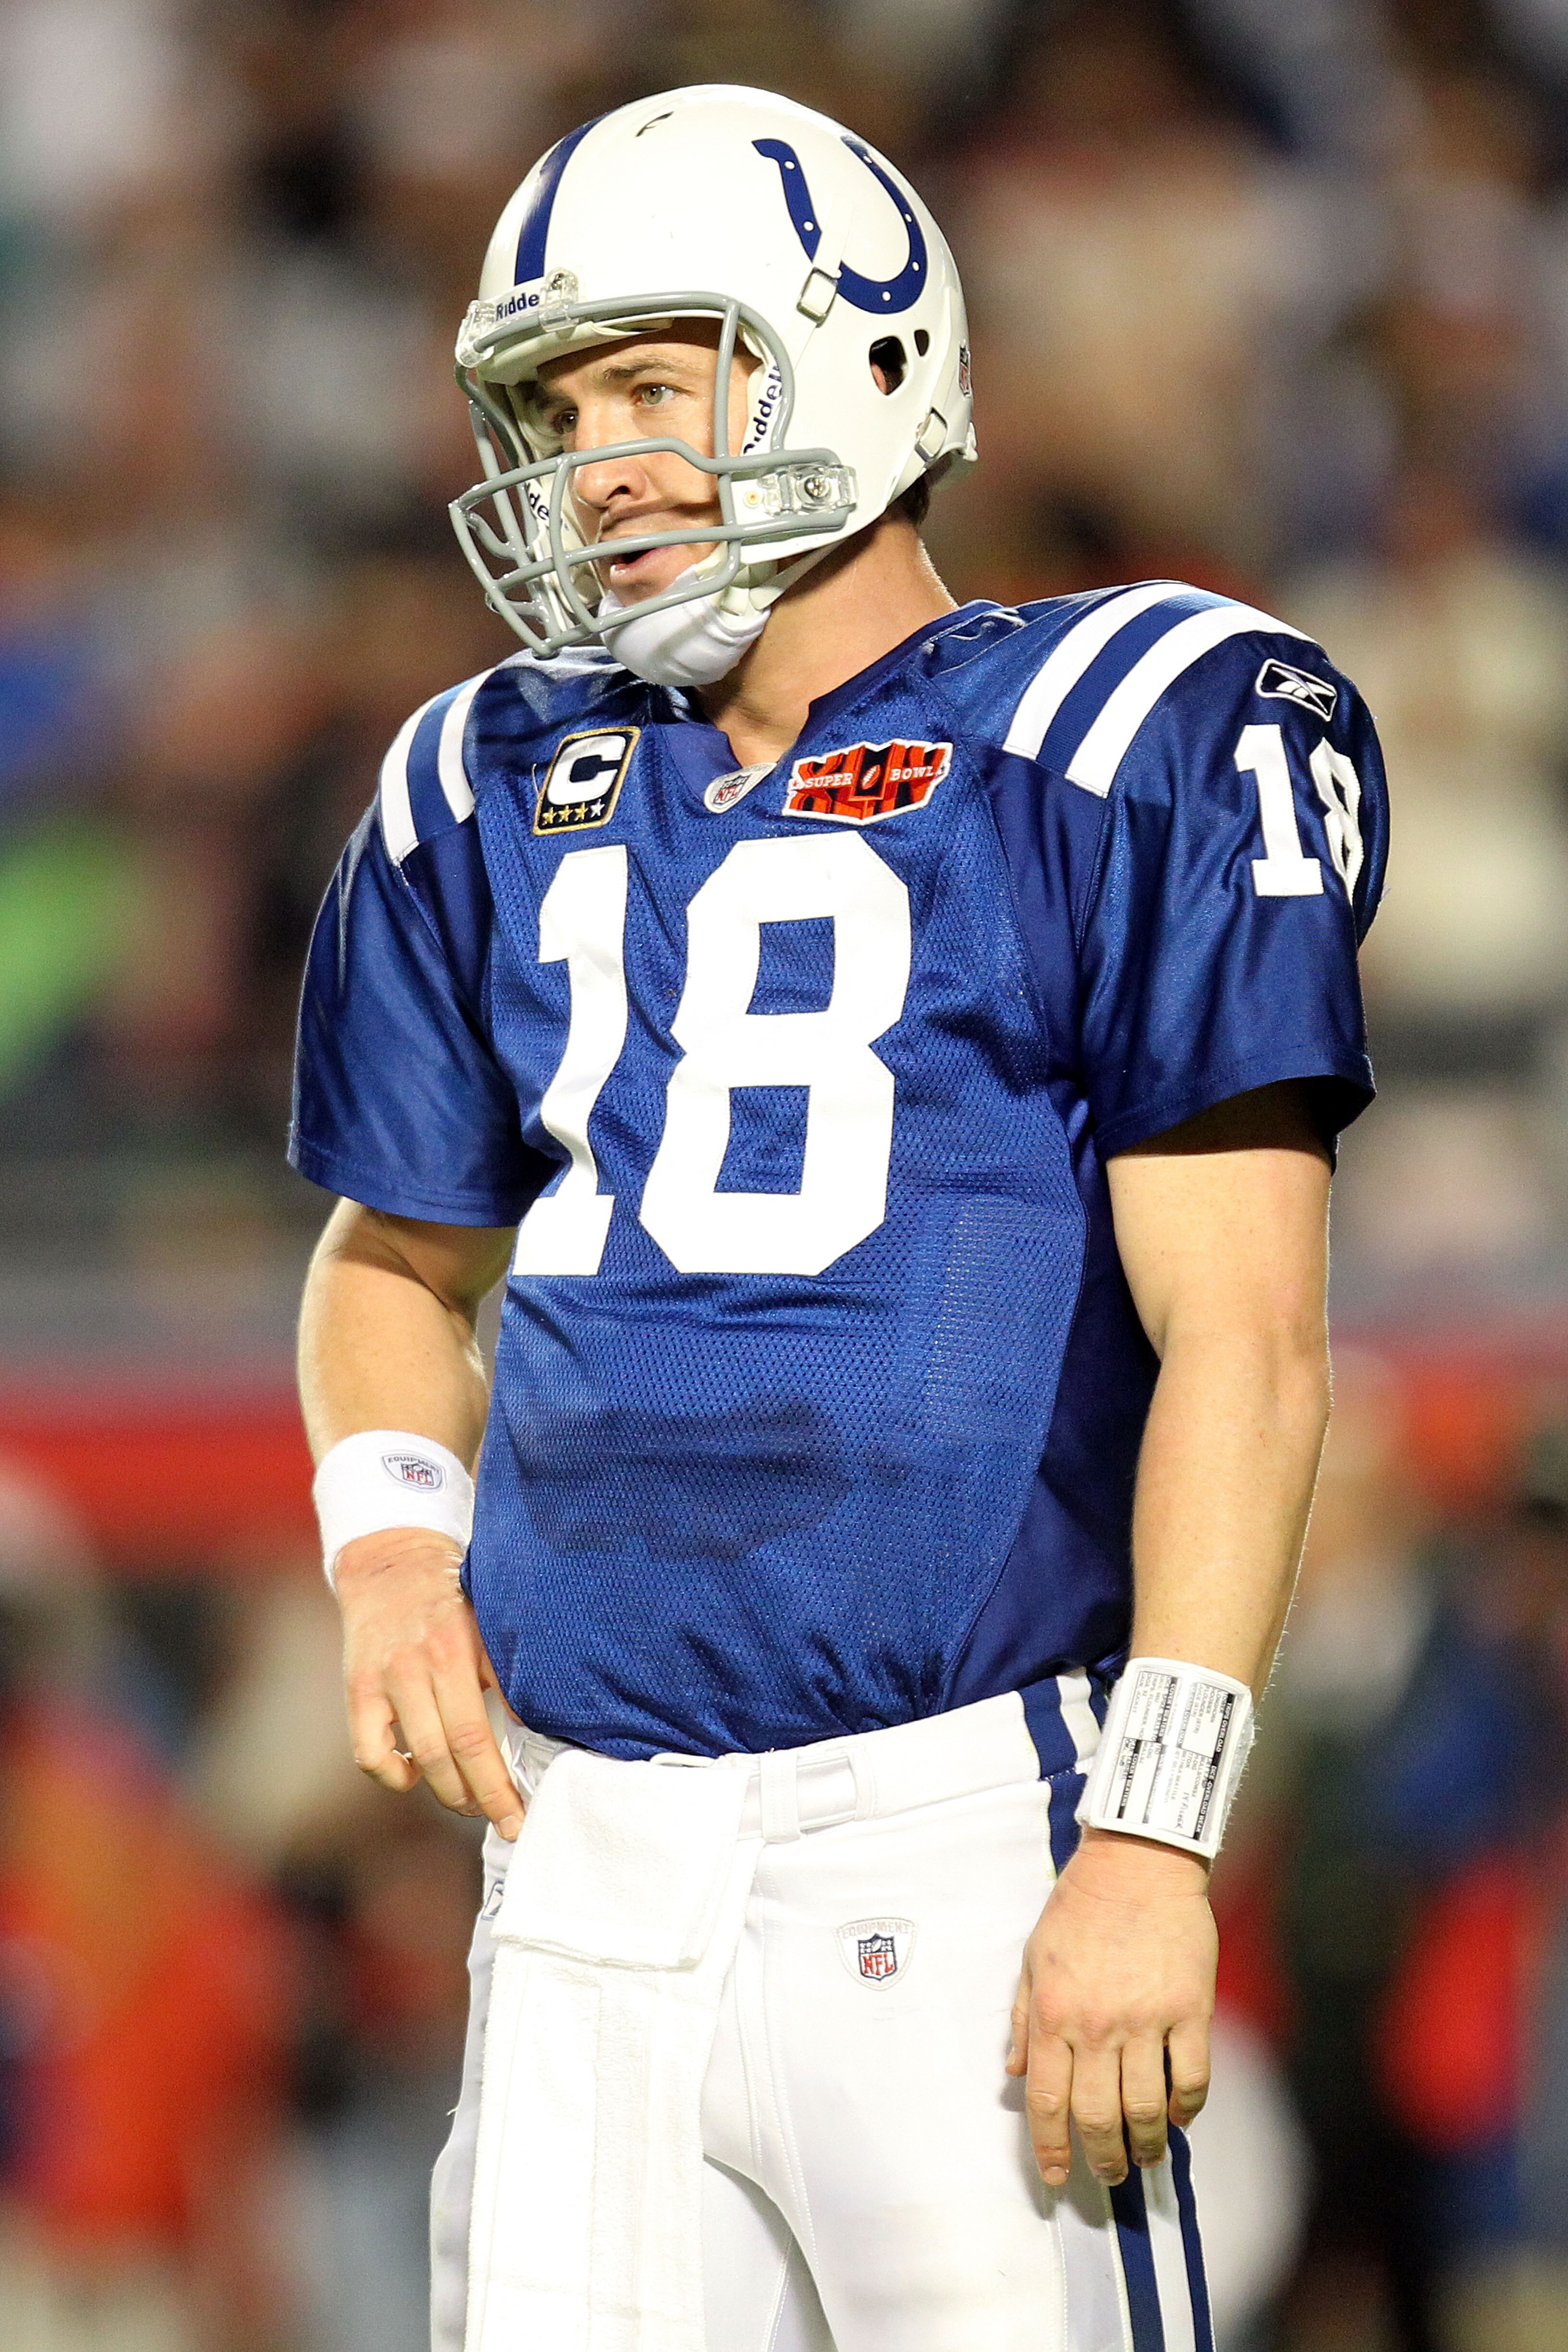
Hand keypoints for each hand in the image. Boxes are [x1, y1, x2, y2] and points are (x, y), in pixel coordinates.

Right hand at [336, 1526, 524, 1839]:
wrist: (392, 1563)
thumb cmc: (455, 1599)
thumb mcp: (491, 1625)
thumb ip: (509, 1675)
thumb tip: (539, 1731)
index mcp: (456, 1650)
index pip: (479, 1736)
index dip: (498, 1786)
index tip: (520, 1817)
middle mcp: (417, 1667)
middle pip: (449, 1754)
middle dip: (481, 1798)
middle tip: (505, 1820)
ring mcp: (383, 1680)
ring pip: (416, 1756)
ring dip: (447, 1791)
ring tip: (469, 1801)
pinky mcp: (357, 1689)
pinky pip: (368, 1753)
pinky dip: (393, 1774)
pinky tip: (414, 1773)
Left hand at [1007, 1826, 1215, 2187]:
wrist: (1136, 1864)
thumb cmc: (1080, 1907)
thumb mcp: (1033, 1959)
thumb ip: (1024, 2019)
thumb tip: (1015, 2071)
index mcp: (1054, 2014)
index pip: (1047, 2101)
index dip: (1050, 2148)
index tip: (1057, 2175)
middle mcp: (1097, 2026)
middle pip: (1096, 2116)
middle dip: (1101, 2156)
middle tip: (1108, 2172)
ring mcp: (1146, 2020)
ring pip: (1145, 2107)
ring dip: (1145, 2143)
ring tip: (1145, 2156)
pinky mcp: (1189, 2010)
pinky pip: (1191, 2077)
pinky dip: (1186, 2108)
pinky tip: (1179, 2117)